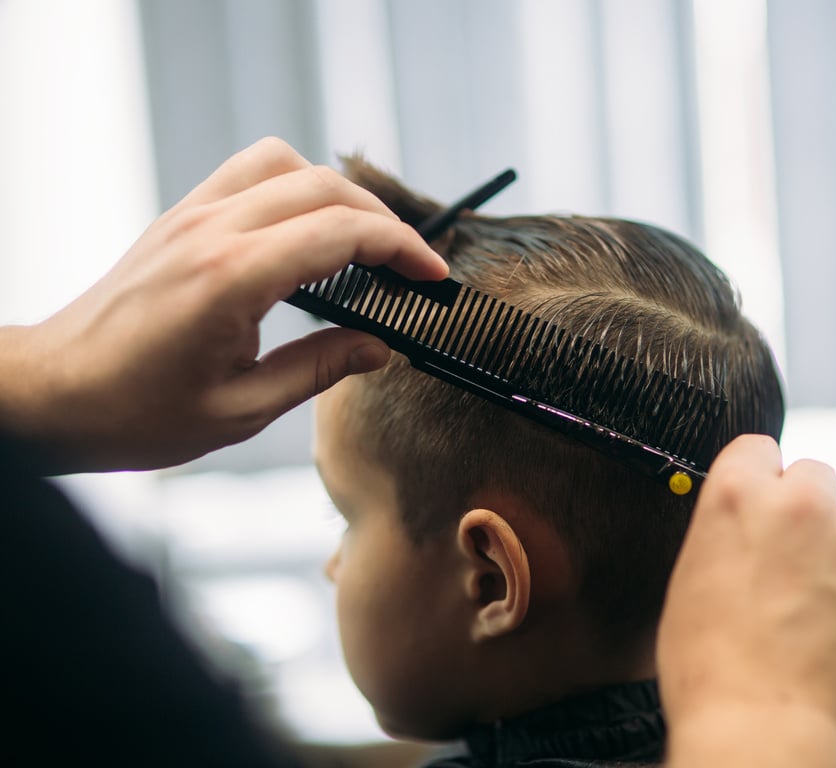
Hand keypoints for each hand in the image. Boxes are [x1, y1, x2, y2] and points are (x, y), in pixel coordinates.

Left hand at [0, 137, 446, 472]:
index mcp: (230, 279)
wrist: (54, 394)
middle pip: (323, 186)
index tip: (431, 276)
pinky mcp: (179, 219)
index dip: (400, 249)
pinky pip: (248, 173)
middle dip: (382, 221)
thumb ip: (318, 369)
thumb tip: (378, 347)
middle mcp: (211, 232)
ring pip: (285, 163)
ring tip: (362, 242)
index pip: (340, 232)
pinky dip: (293, 187)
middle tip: (410, 266)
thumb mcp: (240, 409)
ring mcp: (190, 217)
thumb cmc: (135, 411)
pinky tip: (307, 233)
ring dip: (337, 193)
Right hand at [658, 435, 835, 766]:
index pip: (758, 449)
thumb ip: (724, 530)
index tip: (764, 515)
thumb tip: (748, 521)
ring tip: (832, 604)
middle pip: (814, 476)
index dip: (761, 484)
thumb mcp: (690, 580)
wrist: (762, 735)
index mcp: (737, 495)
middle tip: (796, 569)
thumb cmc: (713, 675)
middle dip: (805, 514)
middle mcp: (800, 501)